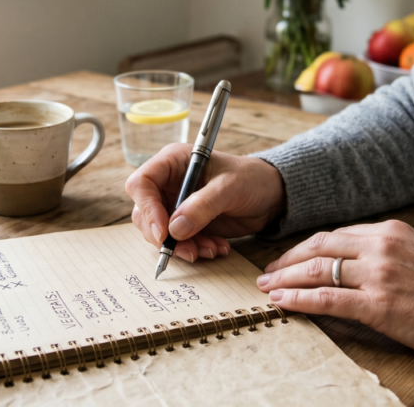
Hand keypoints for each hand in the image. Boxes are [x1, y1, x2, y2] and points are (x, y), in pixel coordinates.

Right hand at [125, 143, 285, 262]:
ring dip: (182, 247)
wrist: (271, 195)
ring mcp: (176, 204)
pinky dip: (195, 249)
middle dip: (165, 236)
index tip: (164, 232)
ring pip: (160, 232)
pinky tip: (218, 247)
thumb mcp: (229, 188)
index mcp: (173, 162)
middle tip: (189, 250)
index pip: (141, 183)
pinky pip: (179, 241)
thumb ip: (202, 206)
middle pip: (145, 213)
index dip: (147, 208)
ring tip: (211, 249)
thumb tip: (174, 229)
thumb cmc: (252, 179)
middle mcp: (169, 183)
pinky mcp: (187, 223)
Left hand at [257, 220, 413, 355]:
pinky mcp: (378, 304)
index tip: (289, 259)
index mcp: (390, 231)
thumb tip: (353, 261)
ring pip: (318, 270)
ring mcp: (379, 274)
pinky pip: (327, 299)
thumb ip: (386, 252)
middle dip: (288, 260)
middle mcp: (381, 246)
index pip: (335, 235)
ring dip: (286, 279)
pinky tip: (282, 303)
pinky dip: (299, 300)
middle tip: (268, 272)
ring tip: (267, 288)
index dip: (306, 248)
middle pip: (319, 247)